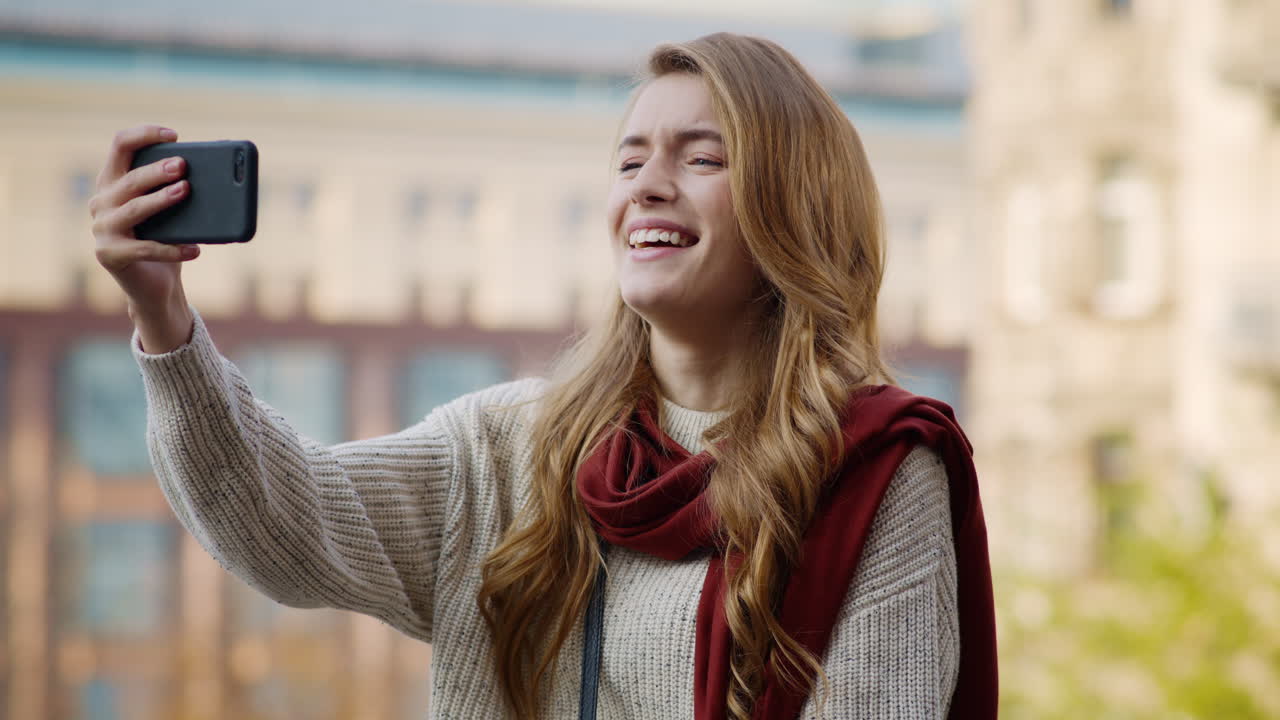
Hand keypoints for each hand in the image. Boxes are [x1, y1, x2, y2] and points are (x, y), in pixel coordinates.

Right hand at [90, 125, 197, 352]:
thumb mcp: (174, 210)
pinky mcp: (110, 256)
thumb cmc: (167, 239)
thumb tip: (216, 161)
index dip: (145, 135)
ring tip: (186, 191)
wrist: (157, 287)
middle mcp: (101, 202)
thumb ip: (180, 186)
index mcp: (113, 182)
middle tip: (183, 166)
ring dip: (160, 199)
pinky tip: (195, 249)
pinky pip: (145, 249)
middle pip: (129, 178)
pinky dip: (172, 249)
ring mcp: (102, 230)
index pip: (120, 145)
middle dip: (156, 170)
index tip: (174, 135)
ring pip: (134, 209)